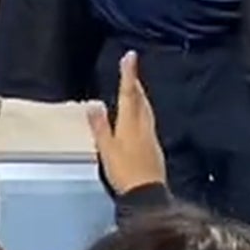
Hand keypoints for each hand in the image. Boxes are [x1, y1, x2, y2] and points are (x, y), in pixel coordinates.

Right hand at [86, 51, 165, 194]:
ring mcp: (151, 136)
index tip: (130, 57)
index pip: (129, 93)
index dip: (129, 74)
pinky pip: (148, 121)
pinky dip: (143, 111)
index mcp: (130, 123)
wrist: (147, 193)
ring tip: (136, 89)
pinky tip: (140, 117)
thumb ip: (100, 126)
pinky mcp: (154, 146)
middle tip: (131, 71)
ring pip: (146, 110)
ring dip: (141, 97)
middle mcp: (144, 126)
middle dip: (135, 84)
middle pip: (141, 100)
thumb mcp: (106, 149)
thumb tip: (94, 104)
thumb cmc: (124, 171)